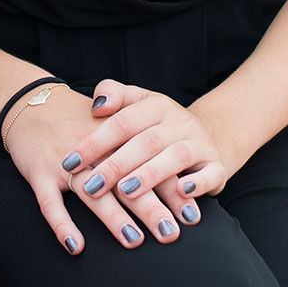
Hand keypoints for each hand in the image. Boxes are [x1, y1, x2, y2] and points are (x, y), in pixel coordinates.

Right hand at [1, 84, 176, 252]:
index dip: (171, 190)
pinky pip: (49, 202)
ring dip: (113, 217)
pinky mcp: (38, 172)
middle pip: (125, 181)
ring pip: (91, 193)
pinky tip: (76, 246)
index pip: (149, 165)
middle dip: (150, 208)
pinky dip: (61, 224)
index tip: (192, 215)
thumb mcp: (111, 121)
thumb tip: (182, 178)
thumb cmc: (77, 121)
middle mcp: (93, 150)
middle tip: (171, 234)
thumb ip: (143, 145)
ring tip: (134, 240)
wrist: (30, 102)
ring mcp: (63, 162)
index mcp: (115, 138)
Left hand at [60, 80, 234, 241]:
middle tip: (91, 186)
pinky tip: (181, 191)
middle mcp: (178, 122)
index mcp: (155, 105)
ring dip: (150, 175)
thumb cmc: (158, 123)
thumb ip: (113, 95)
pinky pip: (212, 173)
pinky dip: (198, 183)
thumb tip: (96, 106)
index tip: (69, 162)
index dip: (93, 142)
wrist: (211, 134)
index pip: (120, 122)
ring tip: (125, 192)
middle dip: (116, 165)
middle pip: (145, 142)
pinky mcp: (218, 166)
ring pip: (176, 157)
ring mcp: (200, 143)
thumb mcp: (137, 102)